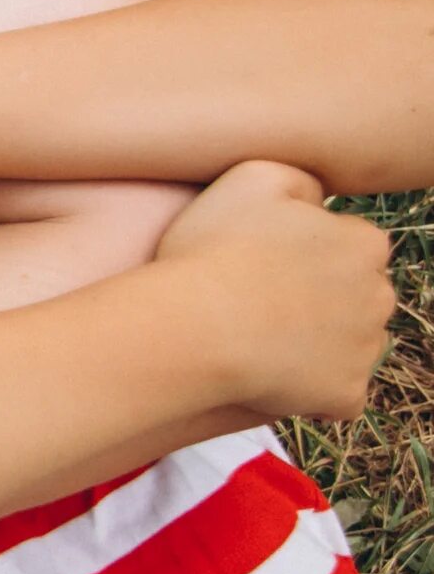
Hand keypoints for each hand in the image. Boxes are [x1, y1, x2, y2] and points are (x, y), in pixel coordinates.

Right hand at [153, 159, 395, 421]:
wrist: (193, 328)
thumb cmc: (213, 250)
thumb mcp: (251, 178)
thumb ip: (299, 181)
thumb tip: (318, 201)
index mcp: (365, 243)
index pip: (349, 246)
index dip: (303, 252)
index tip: (263, 261)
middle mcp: (380, 295)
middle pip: (355, 296)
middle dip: (320, 299)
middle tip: (259, 299)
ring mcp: (366, 349)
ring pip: (349, 345)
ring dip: (317, 344)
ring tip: (260, 340)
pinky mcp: (346, 394)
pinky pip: (338, 396)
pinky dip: (312, 391)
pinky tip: (272, 378)